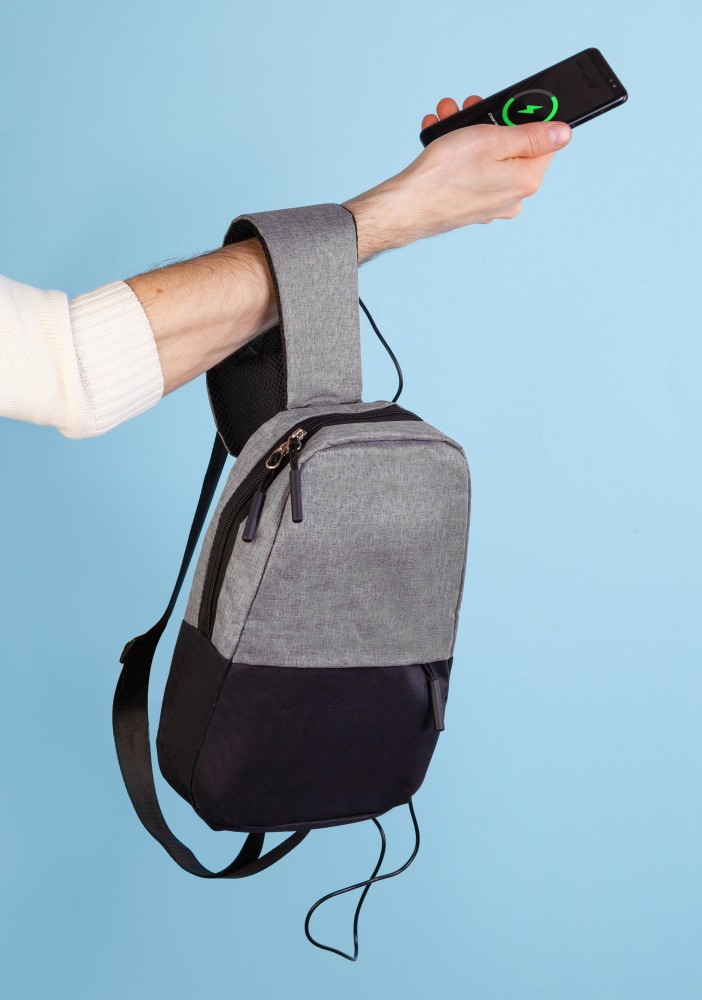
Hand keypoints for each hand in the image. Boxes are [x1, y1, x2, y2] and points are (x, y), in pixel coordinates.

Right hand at [343, 93, 571, 261]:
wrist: (406, 206)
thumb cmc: (445, 175)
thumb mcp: (493, 139)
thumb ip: (533, 135)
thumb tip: (563, 133)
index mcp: (527, 181)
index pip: (544, 141)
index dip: (523, 117)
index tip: (502, 109)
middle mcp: (513, 198)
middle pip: (511, 147)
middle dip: (488, 122)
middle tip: (468, 107)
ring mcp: (491, 205)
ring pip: (487, 158)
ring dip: (467, 133)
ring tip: (446, 118)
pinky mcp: (470, 207)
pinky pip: (470, 173)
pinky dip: (456, 154)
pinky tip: (440, 139)